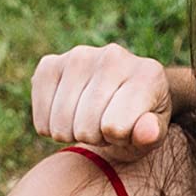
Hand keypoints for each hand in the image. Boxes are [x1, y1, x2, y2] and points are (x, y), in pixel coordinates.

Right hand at [32, 44, 174, 156]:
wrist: (120, 98)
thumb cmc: (140, 121)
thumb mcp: (153, 134)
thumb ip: (152, 134)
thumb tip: (147, 131)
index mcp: (147, 74)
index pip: (116, 126)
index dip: (119, 139)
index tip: (128, 129)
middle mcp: (113, 56)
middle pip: (86, 127)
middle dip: (97, 138)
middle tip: (108, 126)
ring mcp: (78, 56)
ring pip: (61, 124)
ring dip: (74, 134)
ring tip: (92, 121)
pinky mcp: (50, 64)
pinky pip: (41, 116)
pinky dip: (51, 128)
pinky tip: (70, 117)